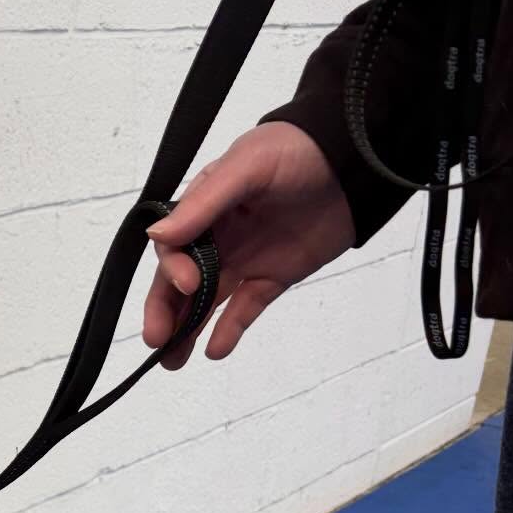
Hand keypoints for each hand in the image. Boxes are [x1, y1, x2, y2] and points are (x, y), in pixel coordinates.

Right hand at [143, 122, 355, 367]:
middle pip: (179, 281)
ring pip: (207, 301)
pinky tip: (215, 351)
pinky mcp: (272, 277)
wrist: (355, 162)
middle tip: (157, 341)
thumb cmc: (297, 151)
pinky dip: (229, 330)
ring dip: (187, 330)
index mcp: (202, 207)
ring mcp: (244, 259)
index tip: (188, 284)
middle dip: (165, 311)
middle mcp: (216, 236)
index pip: (172, 246)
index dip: (172, 269)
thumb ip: (204, 203)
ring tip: (173, 361)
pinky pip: (245, 307)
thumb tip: (157, 235)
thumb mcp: (247, 167)